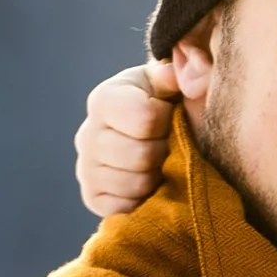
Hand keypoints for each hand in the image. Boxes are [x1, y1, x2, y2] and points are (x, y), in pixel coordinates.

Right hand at [76, 61, 180, 218]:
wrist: (170, 142)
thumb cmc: (177, 107)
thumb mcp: (183, 82)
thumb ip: (190, 68)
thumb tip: (179, 75)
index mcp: (105, 98)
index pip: (145, 118)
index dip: (169, 120)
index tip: (170, 116)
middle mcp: (87, 133)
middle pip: (140, 155)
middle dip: (165, 152)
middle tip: (168, 145)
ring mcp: (86, 169)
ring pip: (134, 183)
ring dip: (157, 177)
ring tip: (159, 163)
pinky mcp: (93, 198)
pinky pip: (123, 208)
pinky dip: (144, 200)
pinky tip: (149, 184)